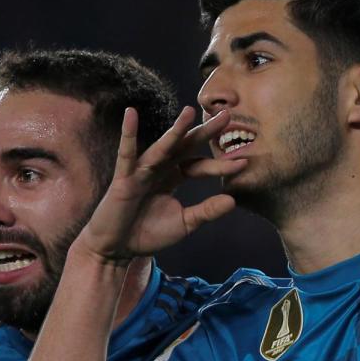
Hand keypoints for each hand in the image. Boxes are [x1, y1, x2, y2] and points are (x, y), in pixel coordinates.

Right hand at [74, 107, 246, 263]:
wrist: (116, 249)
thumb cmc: (147, 233)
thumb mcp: (184, 224)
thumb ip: (206, 212)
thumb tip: (233, 200)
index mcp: (173, 177)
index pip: (199, 166)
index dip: (220, 165)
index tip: (243, 162)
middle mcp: (159, 169)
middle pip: (185, 146)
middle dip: (204, 132)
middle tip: (227, 115)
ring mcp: (141, 171)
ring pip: (162, 147)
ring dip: (175, 130)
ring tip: (190, 111)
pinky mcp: (124, 177)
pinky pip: (127, 153)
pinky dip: (128, 134)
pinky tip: (131, 114)